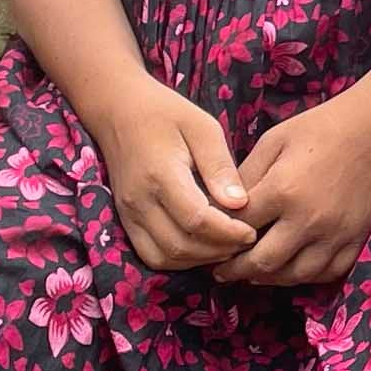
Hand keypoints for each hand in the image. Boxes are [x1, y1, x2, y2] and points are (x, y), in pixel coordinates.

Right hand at [84, 80, 255, 272]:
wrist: (117, 110)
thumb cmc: (165, 113)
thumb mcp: (202, 127)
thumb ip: (220, 167)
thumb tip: (240, 204)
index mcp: (160, 174)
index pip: (197, 219)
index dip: (228, 233)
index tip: (252, 231)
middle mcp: (139, 200)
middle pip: (180, 245)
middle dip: (218, 250)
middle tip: (245, 241)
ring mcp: (128, 213)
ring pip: (164, 257)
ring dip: (199, 259)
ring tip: (228, 245)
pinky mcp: (126, 220)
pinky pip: (151, 255)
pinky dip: (179, 259)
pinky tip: (203, 246)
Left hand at [213, 95, 370, 287]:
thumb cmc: (318, 129)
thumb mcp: (272, 142)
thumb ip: (245, 176)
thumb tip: (221, 208)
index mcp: (282, 190)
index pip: (239, 228)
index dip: (219, 239)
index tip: (209, 244)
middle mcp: (309, 218)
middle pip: (263, 262)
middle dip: (237, 270)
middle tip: (223, 271)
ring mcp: (335, 233)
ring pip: (295, 275)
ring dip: (269, 279)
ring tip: (253, 274)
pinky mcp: (356, 238)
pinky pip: (327, 273)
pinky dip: (306, 276)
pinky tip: (291, 269)